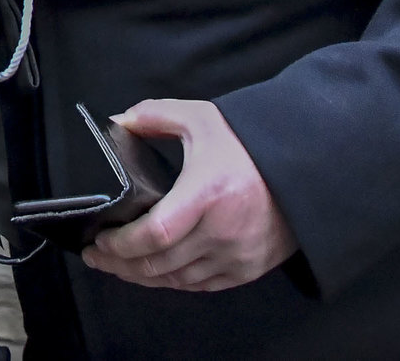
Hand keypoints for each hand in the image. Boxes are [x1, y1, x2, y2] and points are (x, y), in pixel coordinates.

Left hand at [81, 99, 296, 292]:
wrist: (303, 169)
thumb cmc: (249, 145)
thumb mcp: (201, 118)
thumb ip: (155, 115)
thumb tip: (118, 122)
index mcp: (208, 193)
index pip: (156, 233)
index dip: (122, 244)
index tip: (99, 240)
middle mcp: (223, 231)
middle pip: (160, 263)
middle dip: (120, 264)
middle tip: (96, 257)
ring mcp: (237, 255)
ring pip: (177, 279)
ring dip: (142, 277)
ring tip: (118, 266)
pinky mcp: (248, 269)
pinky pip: (200, 285)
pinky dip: (172, 282)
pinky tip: (154, 272)